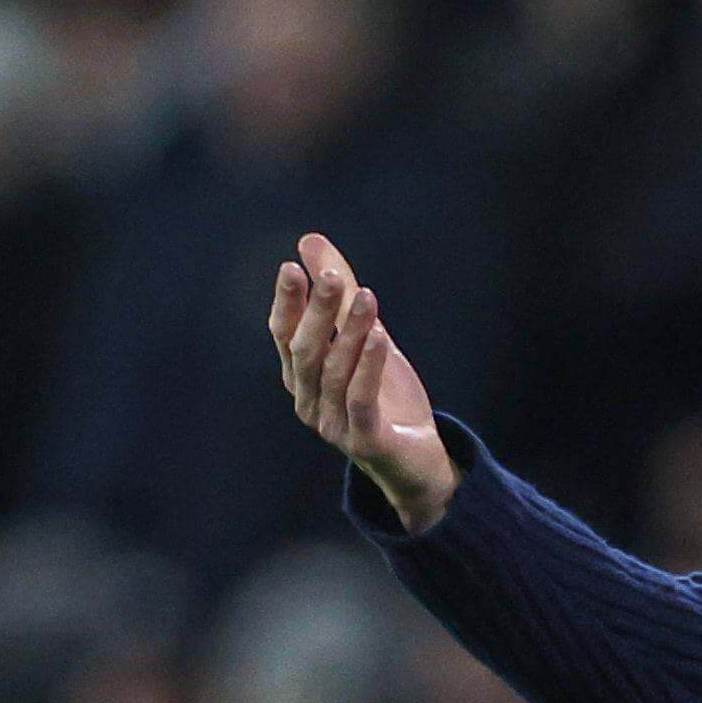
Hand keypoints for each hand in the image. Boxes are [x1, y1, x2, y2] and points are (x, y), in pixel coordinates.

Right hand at [268, 231, 456, 532]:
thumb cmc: (386, 397)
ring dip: (350, 332)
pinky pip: (361, 401)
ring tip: (367, 297)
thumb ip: (338, 295)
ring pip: (334, 373)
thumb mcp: (364, 338)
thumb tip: (309, 242)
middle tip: (334, 278)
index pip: (284, 335)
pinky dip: (368, 367)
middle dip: (317, 312)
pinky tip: (379, 335)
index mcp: (302, 378)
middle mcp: (309, 403)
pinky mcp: (364, 442)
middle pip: (306, 351)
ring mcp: (333, 426)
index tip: (293, 268)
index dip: (287, 303)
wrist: (417, 459)